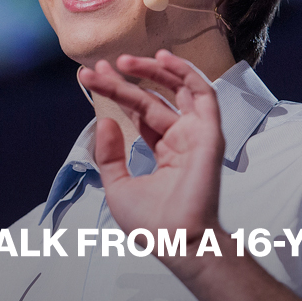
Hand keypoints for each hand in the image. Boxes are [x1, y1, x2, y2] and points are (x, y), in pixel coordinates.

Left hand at [78, 50, 225, 256]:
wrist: (175, 240)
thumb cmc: (152, 224)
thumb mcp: (118, 186)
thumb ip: (110, 154)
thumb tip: (104, 121)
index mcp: (164, 151)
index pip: (139, 112)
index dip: (117, 92)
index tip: (92, 77)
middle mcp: (181, 139)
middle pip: (152, 98)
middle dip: (126, 80)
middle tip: (101, 66)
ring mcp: (196, 134)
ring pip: (176, 90)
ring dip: (153, 70)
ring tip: (124, 61)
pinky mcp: (209, 133)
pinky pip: (202, 94)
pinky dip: (185, 72)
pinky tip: (162, 60)